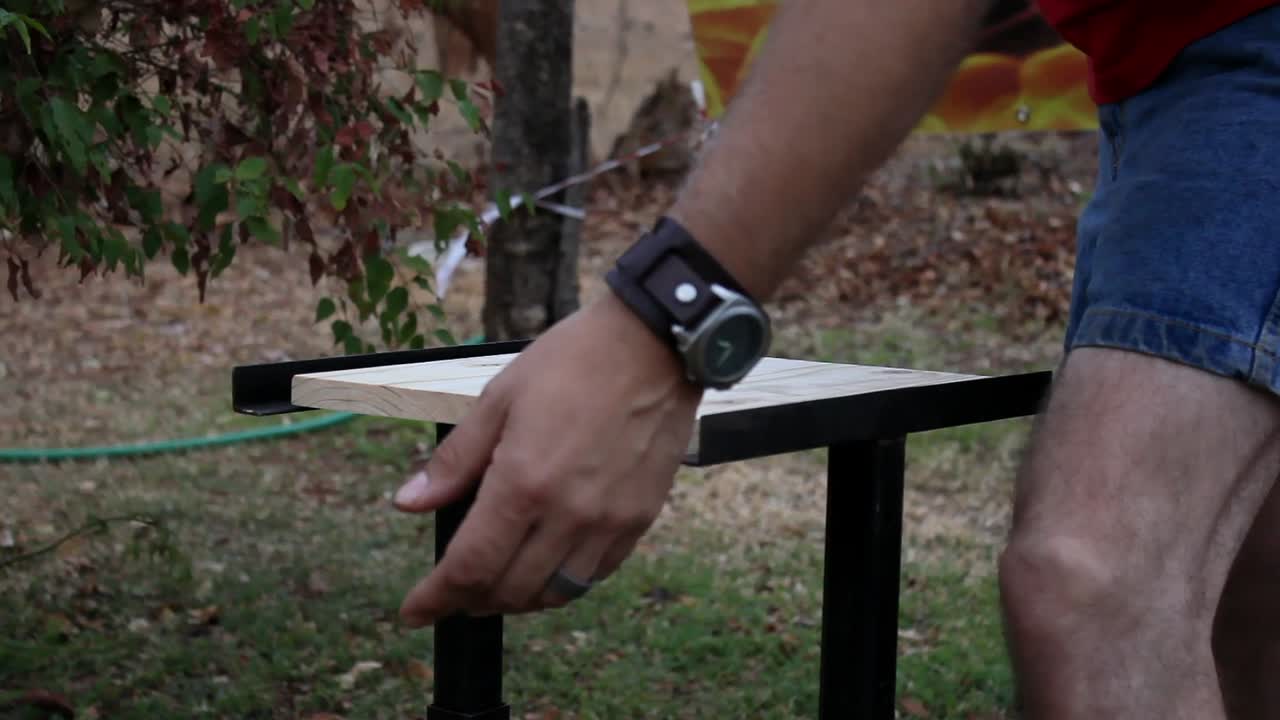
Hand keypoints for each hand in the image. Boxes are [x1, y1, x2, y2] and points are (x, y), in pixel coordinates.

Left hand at [392, 292, 702, 626]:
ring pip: (553, 594)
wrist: (655, 346)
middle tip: (450, 593)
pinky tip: (545, 566)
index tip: (415, 611)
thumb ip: (455, 460)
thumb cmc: (574, 362)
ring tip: (495, 586)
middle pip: (508, 590)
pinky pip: (593, 575)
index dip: (436, 598)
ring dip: (516, 599)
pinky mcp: (638, 520)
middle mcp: (567, 514)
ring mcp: (608, 522)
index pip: (469, 567)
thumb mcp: (500, 398)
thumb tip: (410, 502)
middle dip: (469, 601)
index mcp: (523, 483)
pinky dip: (561, 583)